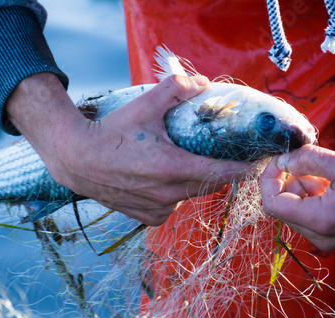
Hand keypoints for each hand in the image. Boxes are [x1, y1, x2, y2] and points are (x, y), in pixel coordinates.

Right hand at [7, 73, 251, 225]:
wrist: (77, 160)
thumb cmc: (110, 133)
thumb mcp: (143, 106)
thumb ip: (175, 90)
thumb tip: (202, 83)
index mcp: (172, 168)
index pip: (221, 173)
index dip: (243, 169)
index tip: (258, 164)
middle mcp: (168, 194)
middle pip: (209, 185)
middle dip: (219, 172)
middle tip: (221, 155)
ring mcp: (158, 208)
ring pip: (191, 196)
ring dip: (195, 182)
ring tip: (185, 163)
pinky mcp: (148, 217)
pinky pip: (174, 206)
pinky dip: (176, 194)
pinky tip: (164, 180)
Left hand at [260, 144, 334, 250]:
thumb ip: (307, 160)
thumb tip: (281, 160)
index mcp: (319, 221)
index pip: (272, 203)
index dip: (268, 179)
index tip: (278, 160)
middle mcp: (319, 236)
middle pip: (281, 206)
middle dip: (286, 180)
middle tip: (304, 161)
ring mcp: (325, 237)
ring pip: (293, 208)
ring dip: (299, 185)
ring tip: (324, 171)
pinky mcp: (331, 233)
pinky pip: (307, 212)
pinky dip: (310, 193)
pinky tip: (328, 181)